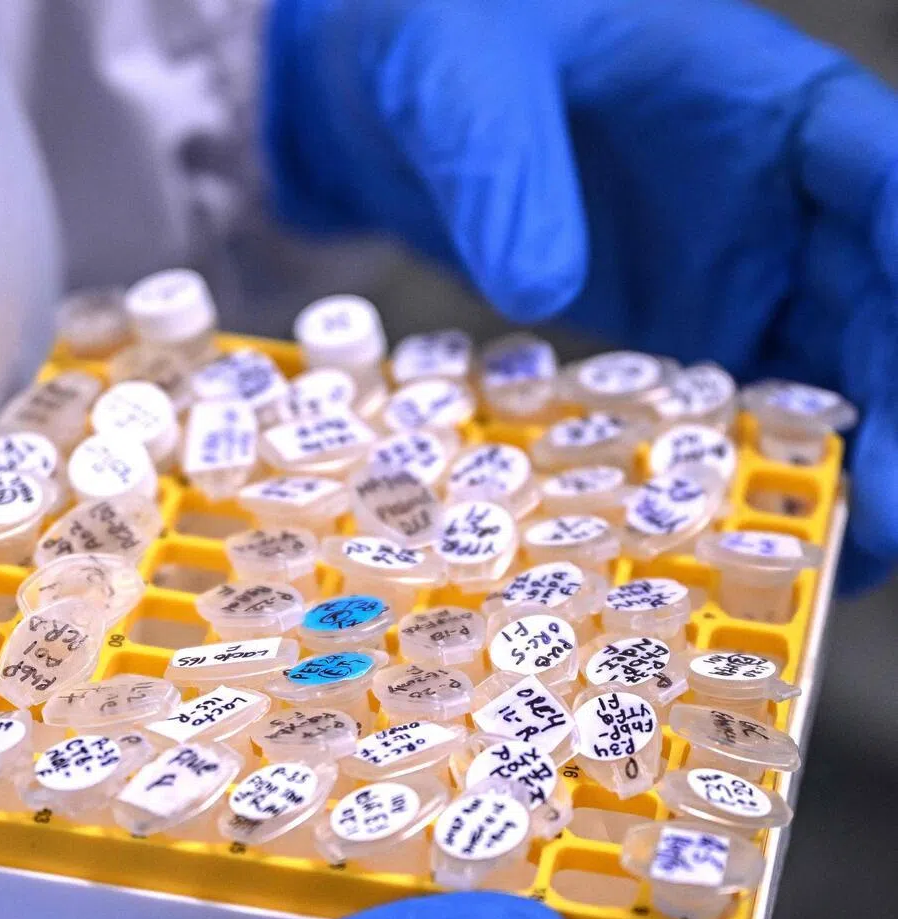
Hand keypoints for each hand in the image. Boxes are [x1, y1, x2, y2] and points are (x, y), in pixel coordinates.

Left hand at [267, 0, 897, 588]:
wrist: (387, 101)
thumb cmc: (438, 42)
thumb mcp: (456, 80)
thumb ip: (503, 168)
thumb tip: (540, 283)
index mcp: (759, 100)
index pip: (883, 179)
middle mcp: (770, 195)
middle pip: (880, 297)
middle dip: (893, 402)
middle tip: (883, 512)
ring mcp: (727, 270)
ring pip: (829, 365)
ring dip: (843, 457)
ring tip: (841, 552)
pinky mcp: (677, 331)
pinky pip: (743, 403)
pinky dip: (758, 464)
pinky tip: (751, 529)